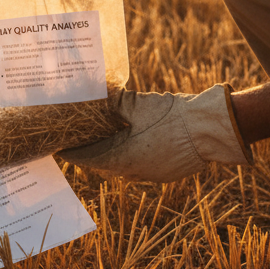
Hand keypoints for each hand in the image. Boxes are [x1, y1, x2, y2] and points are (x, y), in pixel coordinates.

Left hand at [60, 85, 251, 180]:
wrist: (209, 129)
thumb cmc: (172, 115)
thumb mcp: (137, 104)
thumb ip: (114, 103)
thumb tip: (95, 93)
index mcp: (123, 157)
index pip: (89, 159)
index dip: (73, 153)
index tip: (60, 147)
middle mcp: (134, 171)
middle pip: (103, 164)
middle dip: (90, 153)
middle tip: (77, 141)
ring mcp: (151, 175)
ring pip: (122, 167)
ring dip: (111, 156)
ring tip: (101, 141)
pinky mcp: (165, 173)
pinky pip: (139, 168)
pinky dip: (130, 157)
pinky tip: (129, 144)